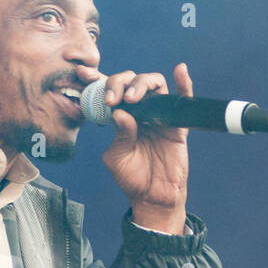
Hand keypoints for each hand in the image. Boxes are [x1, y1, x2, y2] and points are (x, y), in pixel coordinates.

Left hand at [101, 63, 192, 216]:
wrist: (153, 197)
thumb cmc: (133, 178)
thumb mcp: (117, 158)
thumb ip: (119, 136)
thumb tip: (120, 113)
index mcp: (121, 117)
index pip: (109, 91)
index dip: (98, 80)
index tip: (83, 74)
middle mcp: (140, 111)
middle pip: (131, 81)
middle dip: (119, 83)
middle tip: (113, 99)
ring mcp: (159, 116)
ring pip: (154, 84)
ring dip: (141, 84)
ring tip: (132, 98)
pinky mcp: (177, 125)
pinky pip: (183, 100)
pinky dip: (184, 83)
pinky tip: (180, 70)